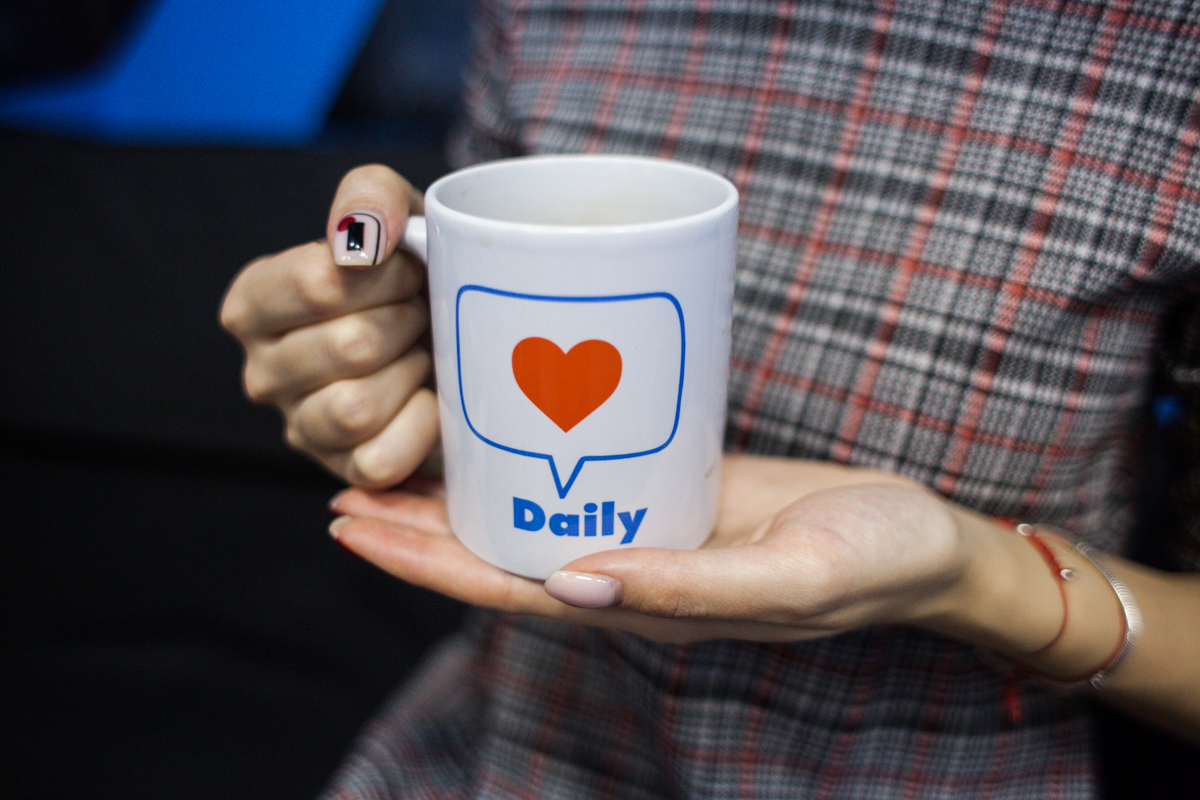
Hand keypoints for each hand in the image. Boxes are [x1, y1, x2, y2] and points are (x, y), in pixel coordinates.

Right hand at [220, 165, 438, 486]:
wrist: (453, 335)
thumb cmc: (411, 274)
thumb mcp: (392, 215)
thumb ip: (368, 197)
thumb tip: (359, 236)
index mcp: (255, 302)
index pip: (316, 284)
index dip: (383, 274)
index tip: (407, 267)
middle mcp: (263, 370)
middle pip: (349, 346)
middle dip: (406, 322)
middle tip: (421, 313)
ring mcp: (301, 427)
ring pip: (358, 407)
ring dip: (411, 373)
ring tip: (422, 352)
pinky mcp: (344, 470)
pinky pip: (382, 459)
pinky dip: (422, 427)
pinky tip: (430, 399)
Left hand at [327, 454, 975, 642]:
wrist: (922, 541)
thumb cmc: (871, 560)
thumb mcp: (792, 577)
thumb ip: (688, 589)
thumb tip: (571, 582)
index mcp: (646, 604)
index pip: (507, 591)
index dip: (423, 562)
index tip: (348, 523)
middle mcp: (631, 575)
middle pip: (499, 557)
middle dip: (416, 528)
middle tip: (339, 484)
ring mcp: (649, 537)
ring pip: (531, 519)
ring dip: (459, 497)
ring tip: (391, 458)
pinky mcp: (674, 495)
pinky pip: (582, 481)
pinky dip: (527, 462)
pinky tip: (500, 431)